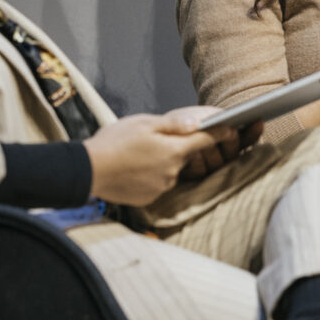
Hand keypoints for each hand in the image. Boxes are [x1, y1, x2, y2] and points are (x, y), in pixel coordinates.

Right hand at [84, 107, 249, 204]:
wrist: (86, 172)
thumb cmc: (113, 143)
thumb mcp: (144, 123)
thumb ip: (174, 124)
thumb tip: (199, 122)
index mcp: (174, 150)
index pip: (206, 140)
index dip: (220, 132)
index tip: (233, 127)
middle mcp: (173, 171)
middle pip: (186, 156)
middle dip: (178, 147)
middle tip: (155, 139)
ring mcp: (161, 187)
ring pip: (171, 170)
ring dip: (163, 161)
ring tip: (139, 153)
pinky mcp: (149, 197)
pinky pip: (158, 183)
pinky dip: (151, 175)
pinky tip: (134, 167)